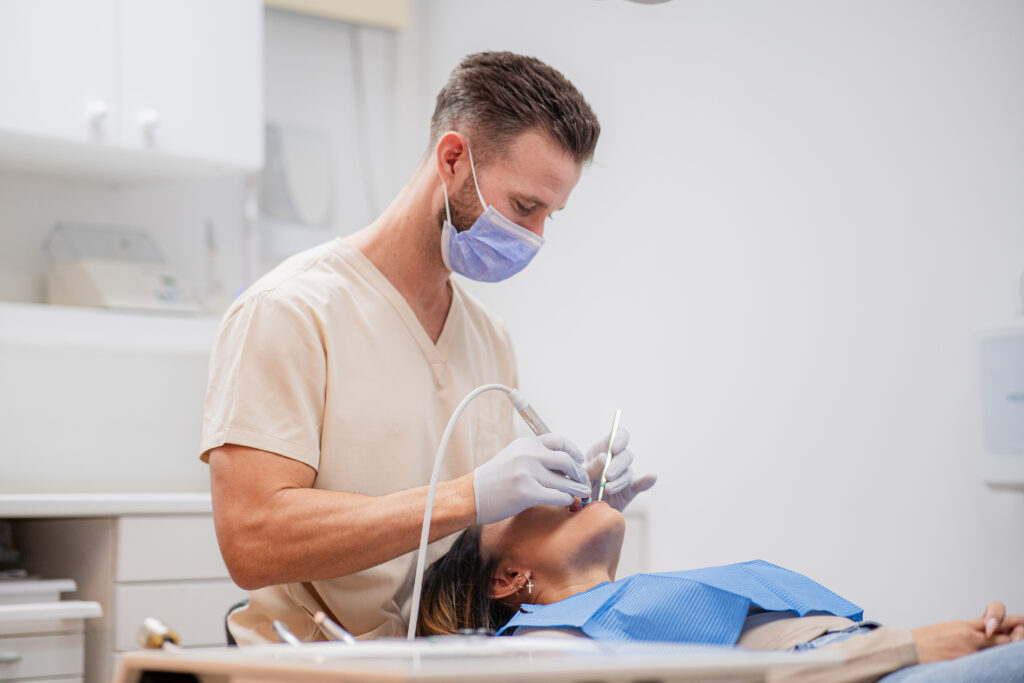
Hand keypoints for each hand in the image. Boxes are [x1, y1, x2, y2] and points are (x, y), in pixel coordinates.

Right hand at [473, 434, 590, 524]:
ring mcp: (527, 473)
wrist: (471, 495)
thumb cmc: (494, 479)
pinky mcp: (527, 493)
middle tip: (584, 480)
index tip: (579, 460)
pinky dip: (566, 499)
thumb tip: (564, 463)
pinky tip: (567, 501)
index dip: (574, 450)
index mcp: (526, 444)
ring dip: (577, 488)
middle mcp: (528, 455)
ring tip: (582, 492)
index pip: (559, 441)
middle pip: (566, 460)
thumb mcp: (514, 457)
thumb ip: (536, 456)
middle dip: (580, 472)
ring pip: (564, 481)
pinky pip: (557, 496)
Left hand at [583, 427, 656, 511]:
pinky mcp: (630, 489)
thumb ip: (590, 466)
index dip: (620, 439)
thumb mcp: (580, 474)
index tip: (613, 449)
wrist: (583, 505)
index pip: (619, 435)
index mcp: (605, 448)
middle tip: (607, 476)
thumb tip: (604, 458)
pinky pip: (640, 484)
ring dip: (619, 480)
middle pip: (626, 455)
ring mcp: (625, 474)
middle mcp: (618, 459)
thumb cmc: (580, 483)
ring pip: (628, 472)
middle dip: (617, 465)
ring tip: (607, 488)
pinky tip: (652, 476)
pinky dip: (647, 481)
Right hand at [912, 601, 1023, 663]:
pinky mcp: (966, 662)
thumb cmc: (923, 641)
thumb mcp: (946, 629)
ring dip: (1010, 647)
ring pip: (1000, 646)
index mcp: (964, 625)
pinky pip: (987, 661)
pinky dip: (996, 660)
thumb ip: (964, 630)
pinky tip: (1003, 663)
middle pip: (1003, 632)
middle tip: (1022, 635)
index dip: (1009, 622)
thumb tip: (976, 635)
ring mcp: (969, 649)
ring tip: (1016, 647)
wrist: (908, 648)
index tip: (1016, 626)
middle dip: (1017, 635)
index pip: (994, 618)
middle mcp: (970, 635)